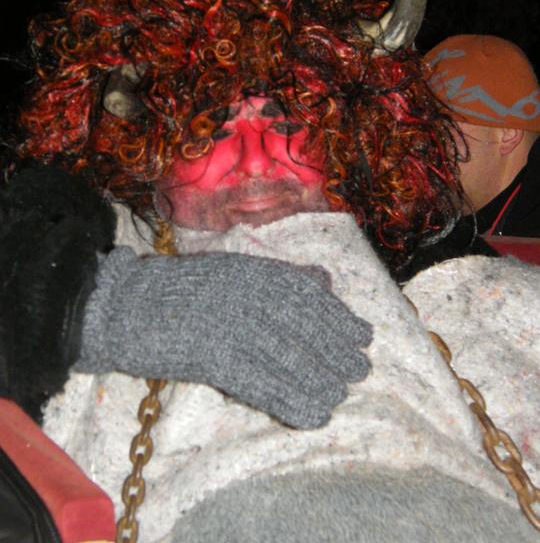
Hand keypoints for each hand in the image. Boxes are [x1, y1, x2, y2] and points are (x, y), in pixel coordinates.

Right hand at [77, 248, 372, 428]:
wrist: (126, 305)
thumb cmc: (182, 288)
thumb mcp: (234, 268)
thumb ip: (279, 274)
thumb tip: (325, 279)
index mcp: (252, 270)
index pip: (308, 295)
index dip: (339, 317)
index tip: (364, 336)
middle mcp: (246, 294)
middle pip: (303, 327)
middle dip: (335, 351)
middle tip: (359, 370)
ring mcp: (229, 325)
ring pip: (287, 357)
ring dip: (319, 379)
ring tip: (339, 394)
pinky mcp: (212, 358)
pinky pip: (261, 383)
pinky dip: (290, 401)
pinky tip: (312, 415)